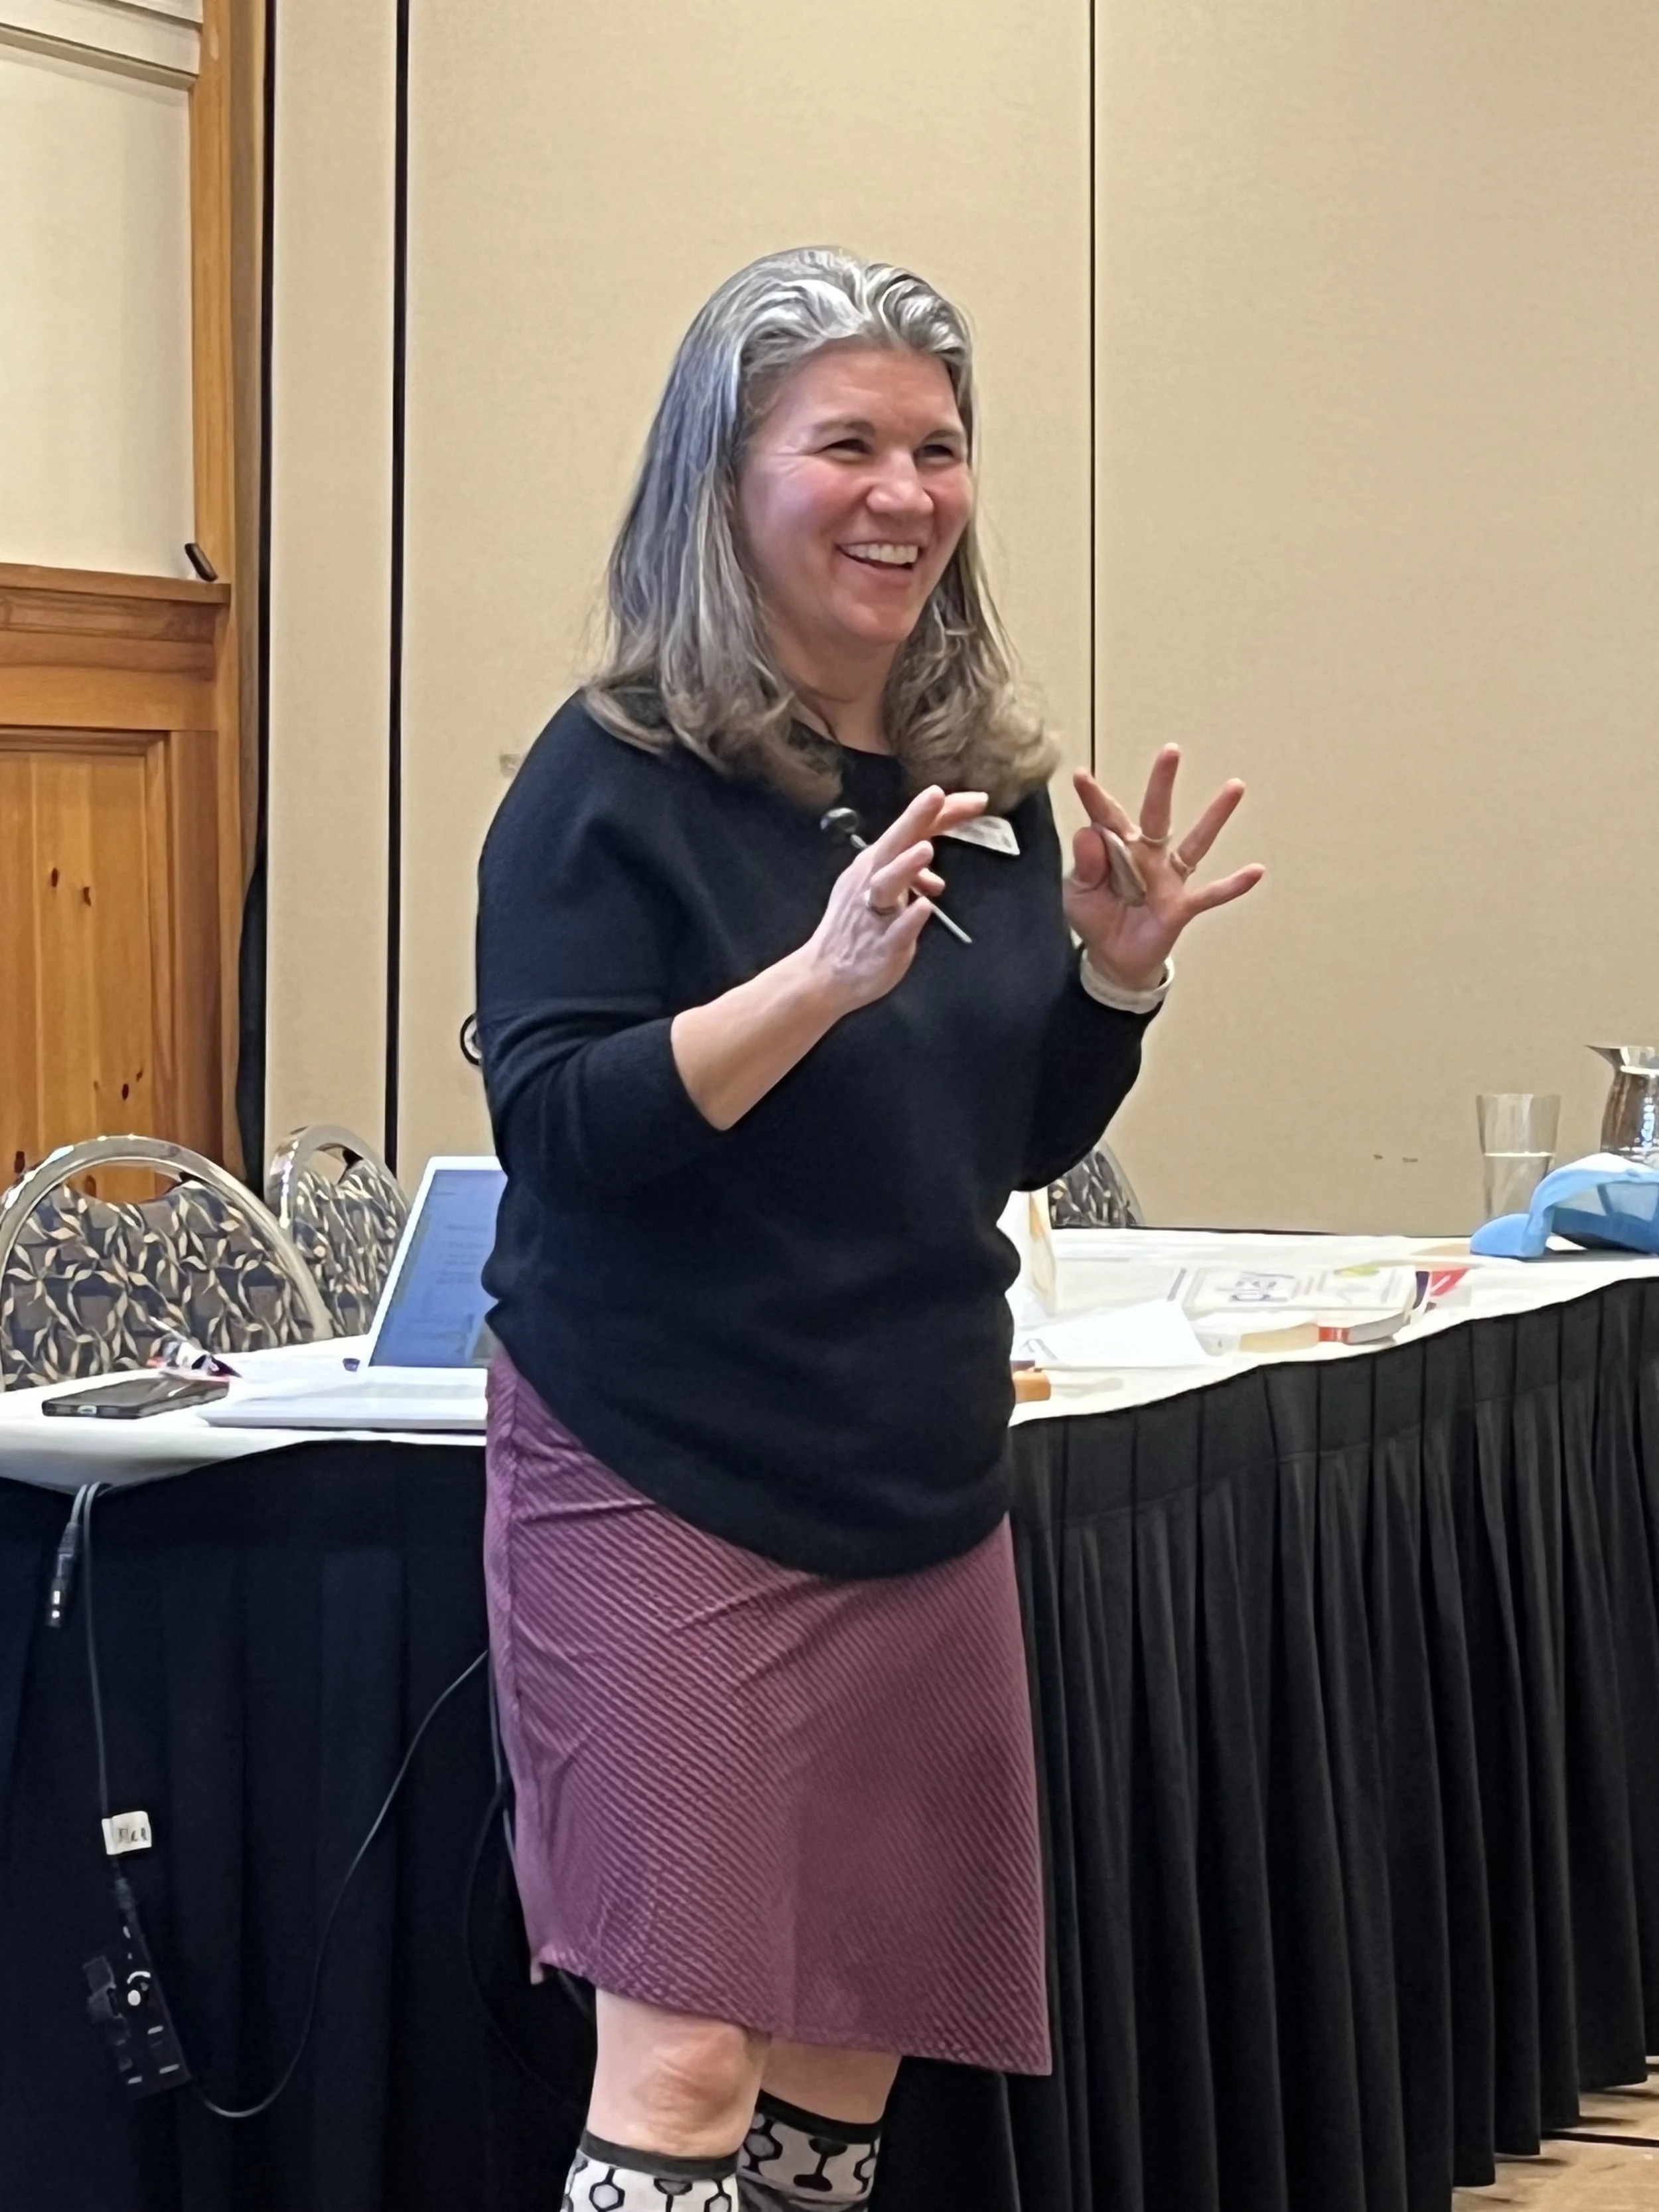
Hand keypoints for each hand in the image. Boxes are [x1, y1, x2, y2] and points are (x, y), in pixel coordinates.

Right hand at [806, 784, 987, 1012]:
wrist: (824, 975)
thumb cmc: (855, 929)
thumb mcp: (880, 895)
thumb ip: (909, 881)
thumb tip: (934, 880)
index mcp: (875, 865)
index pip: (910, 831)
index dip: (942, 813)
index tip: (977, 799)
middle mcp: (871, 882)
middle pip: (893, 844)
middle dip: (914, 818)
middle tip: (937, 794)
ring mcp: (873, 914)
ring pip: (887, 885)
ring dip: (906, 866)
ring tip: (926, 849)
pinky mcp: (880, 946)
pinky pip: (895, 932)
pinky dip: (909, 919)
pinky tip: (924, 907)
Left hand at [1065, 746, 1262, 990]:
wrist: (1113, 959)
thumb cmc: (1096, 917)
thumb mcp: (1078, 893)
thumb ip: (1084, 866)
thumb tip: (1088, 833)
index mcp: (1116, 848)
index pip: (1106, 817)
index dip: (1094, 798)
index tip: (1081, 776)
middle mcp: (1147, 855)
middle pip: (1157, 814)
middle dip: (1162, 783)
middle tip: (1171, 751)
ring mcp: (1168, 878)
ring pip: (1196, 842)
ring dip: (1215, 816)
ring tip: (1235, 786)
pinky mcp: (1182, 905)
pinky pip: (1211, 893)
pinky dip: (1233, 885)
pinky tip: (1256, 871)